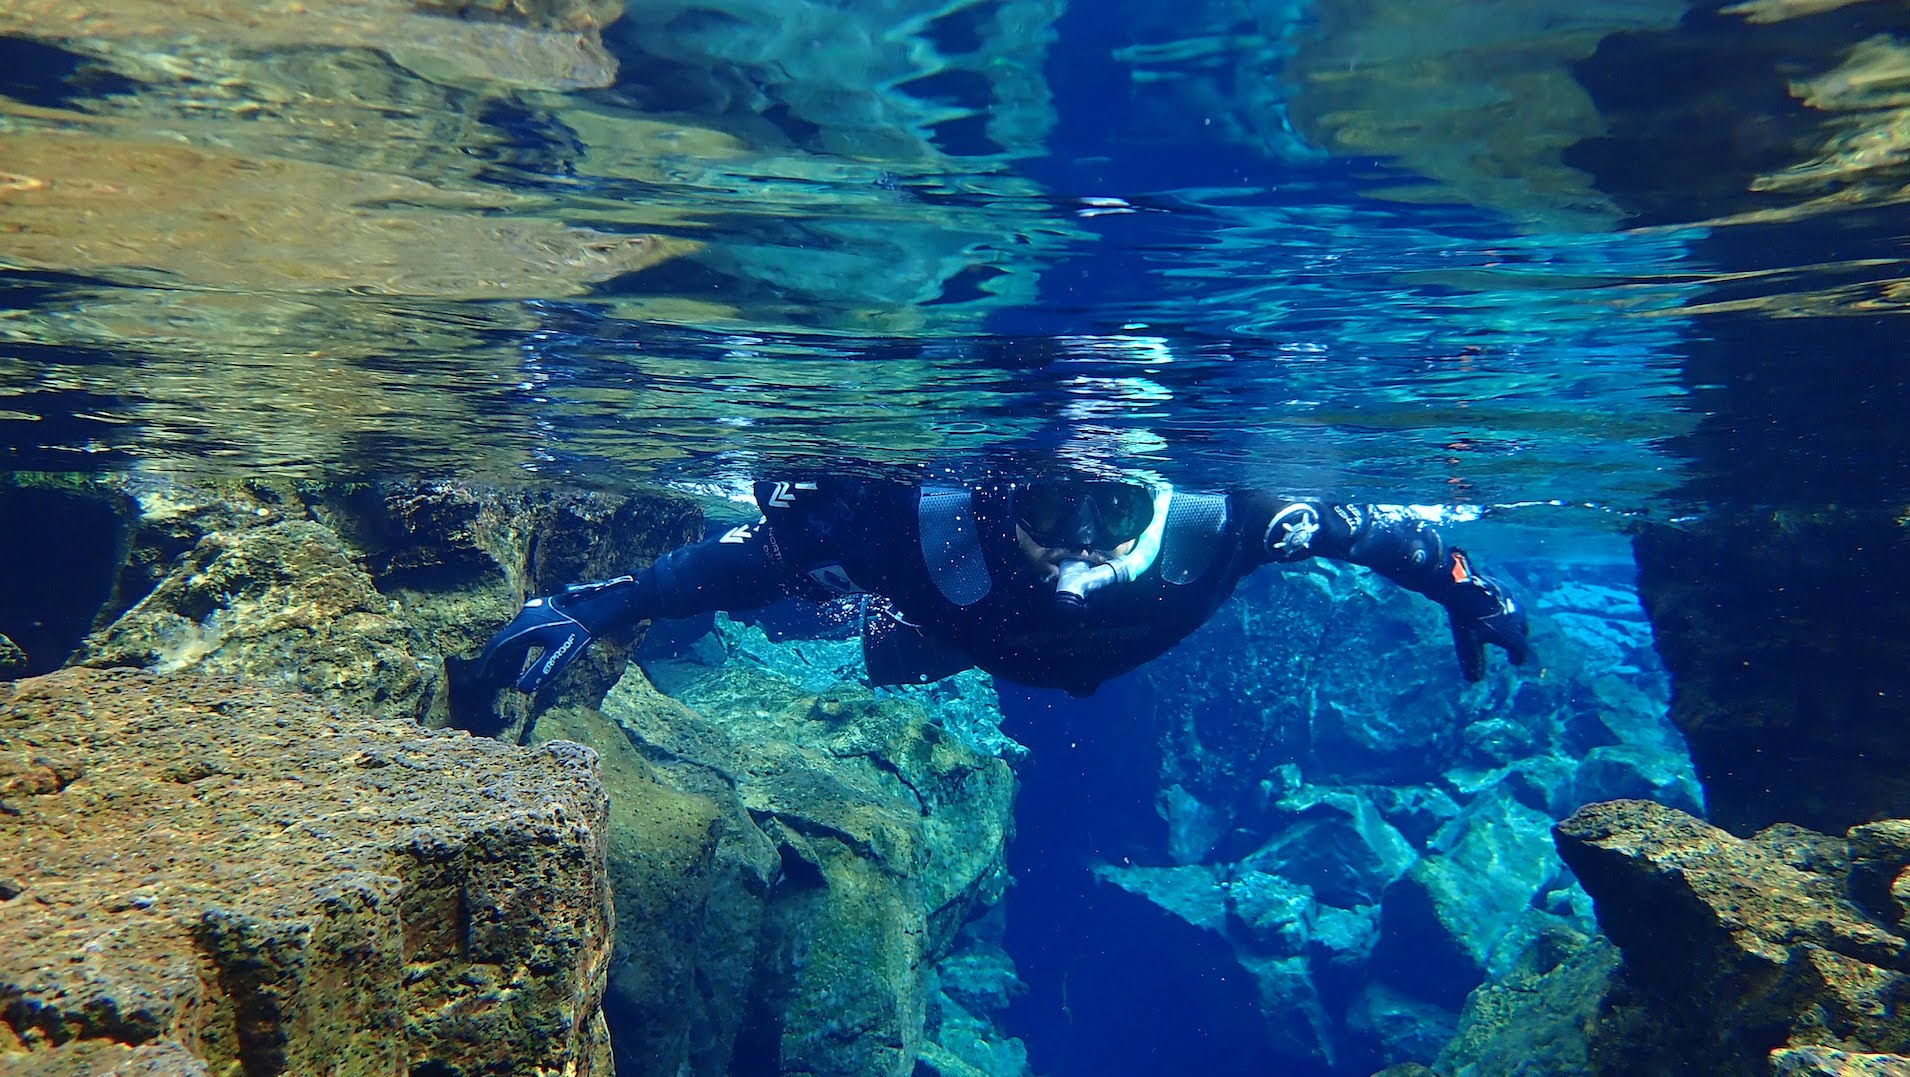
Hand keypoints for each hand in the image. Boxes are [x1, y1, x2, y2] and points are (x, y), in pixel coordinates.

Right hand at [447, 576, 640, 716]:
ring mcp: (532, 614)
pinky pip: (524, 633)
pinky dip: (521, 649)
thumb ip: (540, 672)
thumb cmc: (578, 632)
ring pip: (514, 638)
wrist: (595, 607)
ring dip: (510, 657)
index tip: (480, 677)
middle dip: (496, 662)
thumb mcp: (559, 655)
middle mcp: (523, 618)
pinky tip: (525, 661)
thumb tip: (521, 690)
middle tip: (490, 679)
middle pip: (503, 642)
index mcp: (523, 628)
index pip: (497, 646)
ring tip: (508, 677)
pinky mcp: (541, 613)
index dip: (487, 663)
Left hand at [1439, 563, 1529, 681]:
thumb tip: (1474, 679)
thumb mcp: (1467, 644)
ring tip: (1503, 627)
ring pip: (1517, 614)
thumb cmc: (1465, 618)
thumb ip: (1472, 662)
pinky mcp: (1502, 587)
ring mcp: (1511, 600)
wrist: (1461, 586)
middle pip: (1522, 631)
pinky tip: (1492, 609)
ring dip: (1512, 623)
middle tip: (1512, 646)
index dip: (1518, 657)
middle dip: (1518, 639)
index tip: (1514, 661)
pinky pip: (1507, 601)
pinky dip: (1503, 609)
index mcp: (1512, 634)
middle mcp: (1517, 617)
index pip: (1521, 650)